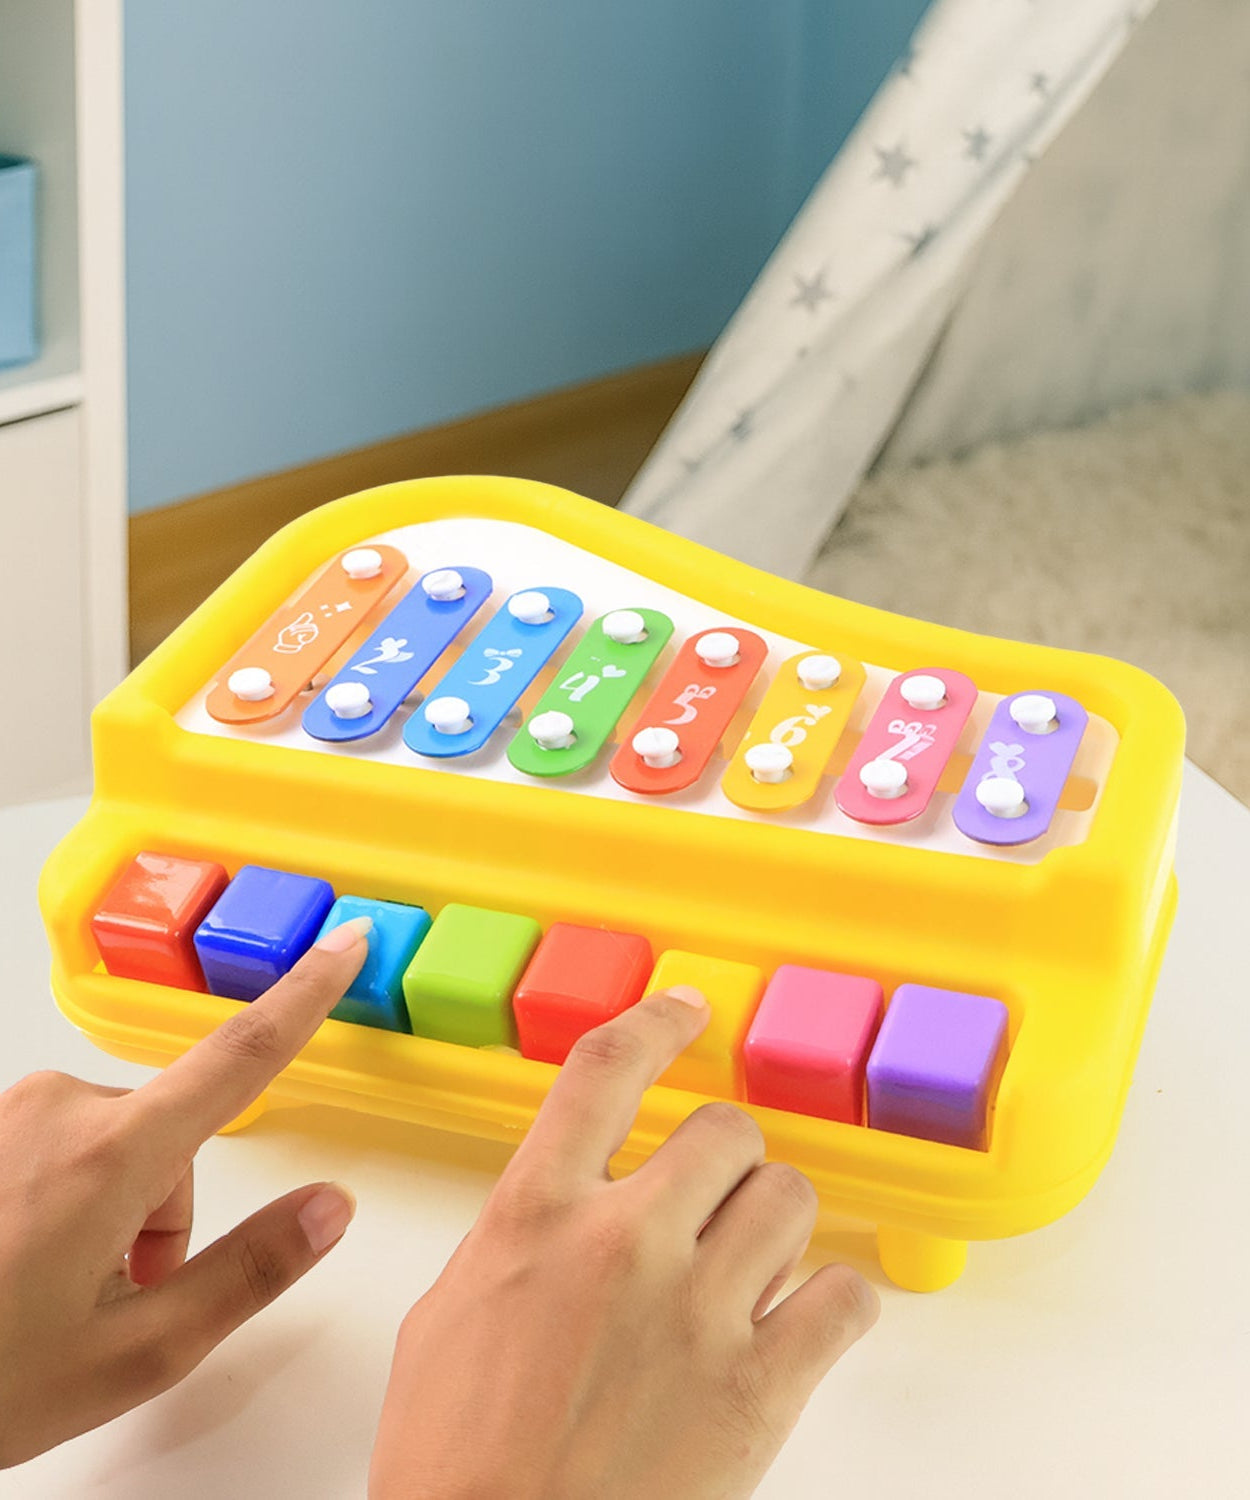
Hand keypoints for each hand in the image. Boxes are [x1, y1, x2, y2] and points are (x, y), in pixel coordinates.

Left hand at [0, 917, 370, 1468]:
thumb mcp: (138, 1353)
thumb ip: (248, 1272)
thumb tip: (332, 1205)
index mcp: (110, 1156)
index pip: (240, 1057)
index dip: (305, 995)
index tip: (345, 941)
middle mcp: (60, 1109)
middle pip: (174, 1135)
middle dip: (169, 1213)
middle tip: (118, 1300)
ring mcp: (12, 1113)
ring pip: (119, 1142)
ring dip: (116, 1207)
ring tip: (59, 1293)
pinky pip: (64, 1143)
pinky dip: (68, 1196)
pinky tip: (25, 1264)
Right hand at [370, 987, 878, 1499]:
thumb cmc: (456, 1466)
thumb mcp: (450, 1319)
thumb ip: (518, 1239)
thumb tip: (561, 1210)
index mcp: (537, 1216)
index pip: (604, 1071)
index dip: (656, 1021)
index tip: (688, 1007)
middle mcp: (624, 1243)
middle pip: (725, 1131)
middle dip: (726, 1160)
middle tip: (714, 1199)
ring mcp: (698, 1311)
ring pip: (790, 1198)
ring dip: (776, 1225)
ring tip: (751, 1266)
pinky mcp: (758, 1387)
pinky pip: (842, 1299)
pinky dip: (832, 1305)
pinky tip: (803, 1323)